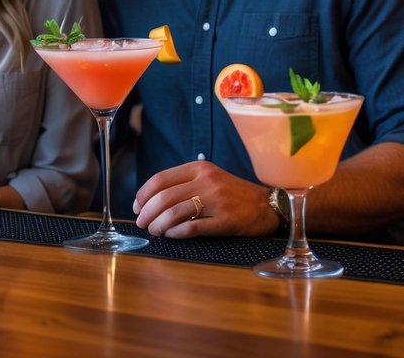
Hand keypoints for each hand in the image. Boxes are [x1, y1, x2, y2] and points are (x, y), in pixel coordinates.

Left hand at [131, 161, 275, 238]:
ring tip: (155, 231)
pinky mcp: (225, 221)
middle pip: (164, 197)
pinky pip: (192, 228)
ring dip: (158, 225)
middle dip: (147, 213)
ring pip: (174, 213)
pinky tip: (171, 235)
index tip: (137, 207)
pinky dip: (176, 233)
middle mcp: (207, 181)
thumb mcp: (208, 177)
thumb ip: (183, 183)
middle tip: (142, 223)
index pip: (160, 179)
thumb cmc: (231, 193)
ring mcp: (217, 201)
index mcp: (199, 168)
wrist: (266, 206)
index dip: (143, 195)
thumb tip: (150, 200)